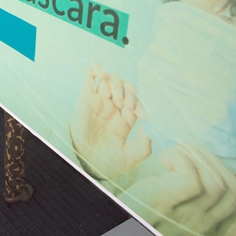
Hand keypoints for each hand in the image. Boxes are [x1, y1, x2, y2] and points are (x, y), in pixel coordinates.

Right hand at [70, 63, 150, 179]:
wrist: (86, 166)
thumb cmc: (107, 163)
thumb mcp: (131, 157)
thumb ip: (144, 145)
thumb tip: (149, 127)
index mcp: (126, 118)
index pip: (136, 101)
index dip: (140, 104)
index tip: (142, 116)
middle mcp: (113, 107)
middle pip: (124, 86)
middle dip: (129, 92)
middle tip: (127, 104)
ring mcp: (99, 101)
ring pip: (110, 80)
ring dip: (116, 82)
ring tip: (116, 95)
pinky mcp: (85, 98)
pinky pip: (89, 77)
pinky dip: (95, 69)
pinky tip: (100, 71)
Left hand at [120, 145, 235, 235]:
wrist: (114, 230)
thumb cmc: (141, 219)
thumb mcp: (176, 218)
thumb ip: (194, 206)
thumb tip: (204, 169)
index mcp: (208, 233)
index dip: (222, 171)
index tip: (198, 161)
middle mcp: (202, 230)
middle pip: (232, 188)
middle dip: (210, 158)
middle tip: (185, 150)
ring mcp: (185, 220)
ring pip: (215, 181)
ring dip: (194, 155)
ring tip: (171, 154)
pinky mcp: (162, 203)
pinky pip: (191, 177)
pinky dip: (180, 158)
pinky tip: (162, 160)